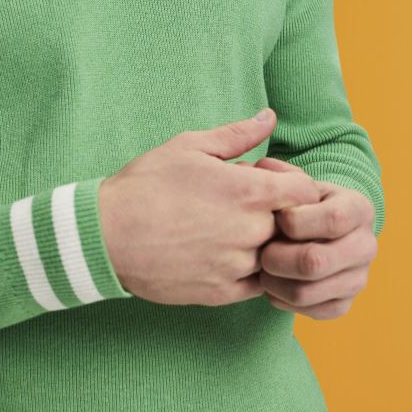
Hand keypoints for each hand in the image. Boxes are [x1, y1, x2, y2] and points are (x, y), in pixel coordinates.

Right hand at [98, 109, 321, 306]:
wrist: (106, 235)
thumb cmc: (146, 184)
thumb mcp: (190, 147)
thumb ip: (237, 134)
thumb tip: (269, 117)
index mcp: (249, 192)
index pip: (306, 191)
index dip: (292, 183)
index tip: (267, 180)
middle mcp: (251, 232)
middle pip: (292, 224)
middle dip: (276, 211)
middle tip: (243, 203)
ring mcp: (238, 266)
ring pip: (275, 256)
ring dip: (262, 242)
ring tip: (227, 228)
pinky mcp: (221, 294)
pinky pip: (257, 285)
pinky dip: (250, 270)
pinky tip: (223, 253)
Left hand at [252, 160, 377, 319]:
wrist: (321, 230)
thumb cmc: (303, 202)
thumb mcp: (297, 182)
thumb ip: (279, 174)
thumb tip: (261, 167)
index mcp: (358, 209)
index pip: (332, 219)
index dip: (295, 221)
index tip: (276, 217)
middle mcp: (366, 245)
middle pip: (315, 261)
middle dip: (277, 258)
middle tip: (261, 252)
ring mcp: (358, 278)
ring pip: (306, 292)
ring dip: (274, 283)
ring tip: (262, 269)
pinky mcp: (344, 304)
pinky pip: (309, 311)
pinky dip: (283, 301)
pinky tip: (274, 285)